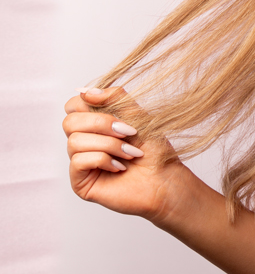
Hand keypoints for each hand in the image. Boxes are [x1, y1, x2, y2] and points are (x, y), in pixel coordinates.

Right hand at [63, 87, 187, 223]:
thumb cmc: (154, 150)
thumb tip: (83, 91)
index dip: (89, 104)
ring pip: (75, 141)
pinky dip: (103, 160)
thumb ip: (114, 97)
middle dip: (101, 124)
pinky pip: (78, 161)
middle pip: (69, 121)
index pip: (73, 105)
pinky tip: (119, 167)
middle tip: (128, 133)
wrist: (165, 179)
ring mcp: (80, 162)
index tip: (116, 112)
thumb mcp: (137, 114)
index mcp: (95, 124)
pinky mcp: (80, 181)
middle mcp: (84, 142)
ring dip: (109, 145)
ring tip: (130, 154)